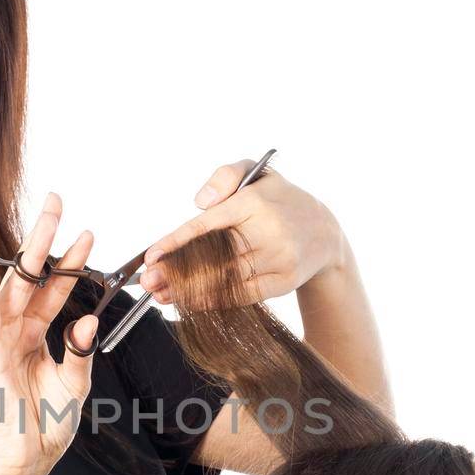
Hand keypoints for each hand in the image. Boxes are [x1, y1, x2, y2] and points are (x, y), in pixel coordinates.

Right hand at [0, 191, 99, 474]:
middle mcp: (16, 331)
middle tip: (57, 199)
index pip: (55, 290)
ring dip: (27, 248)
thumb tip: (89, 319)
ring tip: (45, 216)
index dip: (71, 263)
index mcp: (36, 337)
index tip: (89, 234)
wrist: (24, 460)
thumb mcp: (75, 384)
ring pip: (14, 284)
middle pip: (32, 275)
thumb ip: (81, 350)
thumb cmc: (46, 426)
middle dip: (45, 236)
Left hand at [137, 159, 344, 306]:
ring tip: (162, 295)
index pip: (208, 225)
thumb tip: (199, 201)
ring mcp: (279, 259)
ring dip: (189, 291)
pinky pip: (243, 295)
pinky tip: (191, 302)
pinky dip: (214, 300)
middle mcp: (269, 231)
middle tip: (149, 282)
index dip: (176, 242)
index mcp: (255, 202)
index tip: (152, 256)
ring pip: (225, 279)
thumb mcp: (256, 173)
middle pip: (213, 257)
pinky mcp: (284, 282)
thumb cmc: (279, 201)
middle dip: (176, 272)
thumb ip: (225, 176)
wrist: (325, 233)